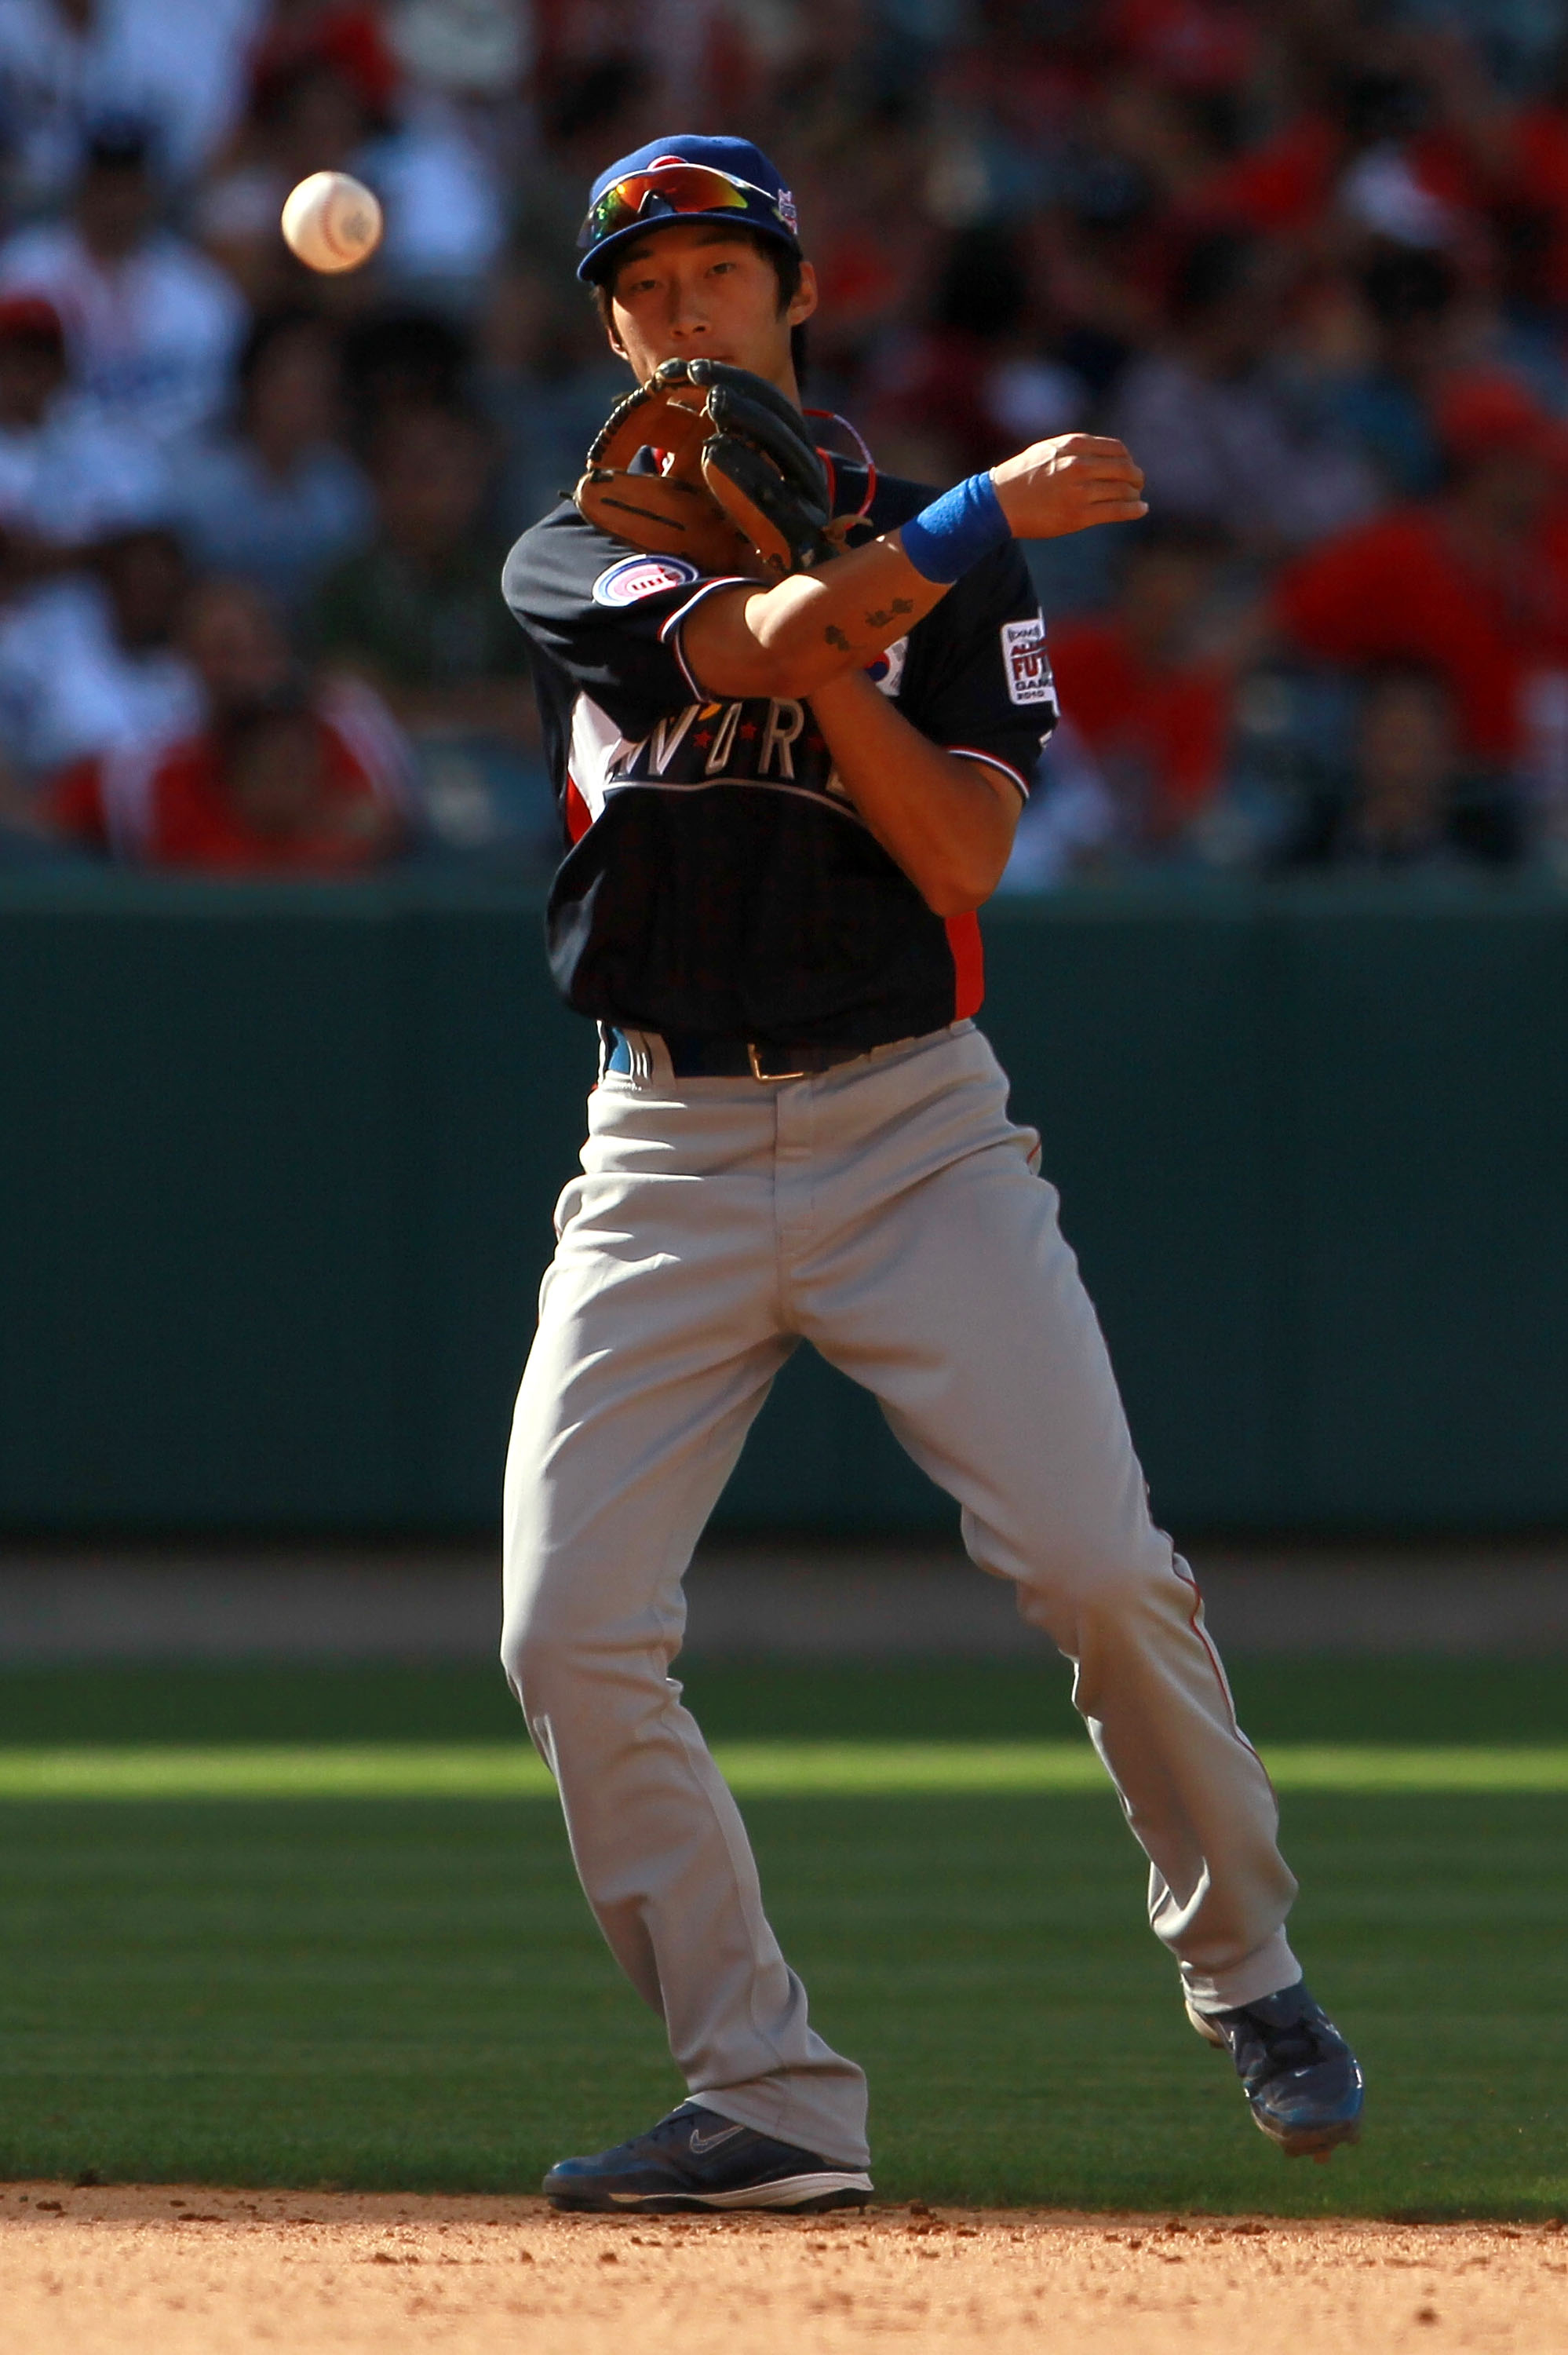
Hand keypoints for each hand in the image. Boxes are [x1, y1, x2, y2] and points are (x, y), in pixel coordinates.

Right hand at [989, 434, 1146, 538]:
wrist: (999, 502)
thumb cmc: (1023, 476)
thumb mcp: (1049, 450)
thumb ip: (1076, 448)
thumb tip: (1105, 454)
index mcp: (1073, 446)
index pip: (1116, 449)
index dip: (1127, 459)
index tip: (1129, 467)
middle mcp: (1079, 465)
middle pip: (1124, 469)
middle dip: (1136, 477)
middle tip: (1138, 484)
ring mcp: (1079, 491)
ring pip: (1122, 490)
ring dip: (1134, 495)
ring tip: (1137, 499)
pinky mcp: (1078, 516)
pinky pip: (1116, 511)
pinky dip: (1134, 510)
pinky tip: (1142, 509)